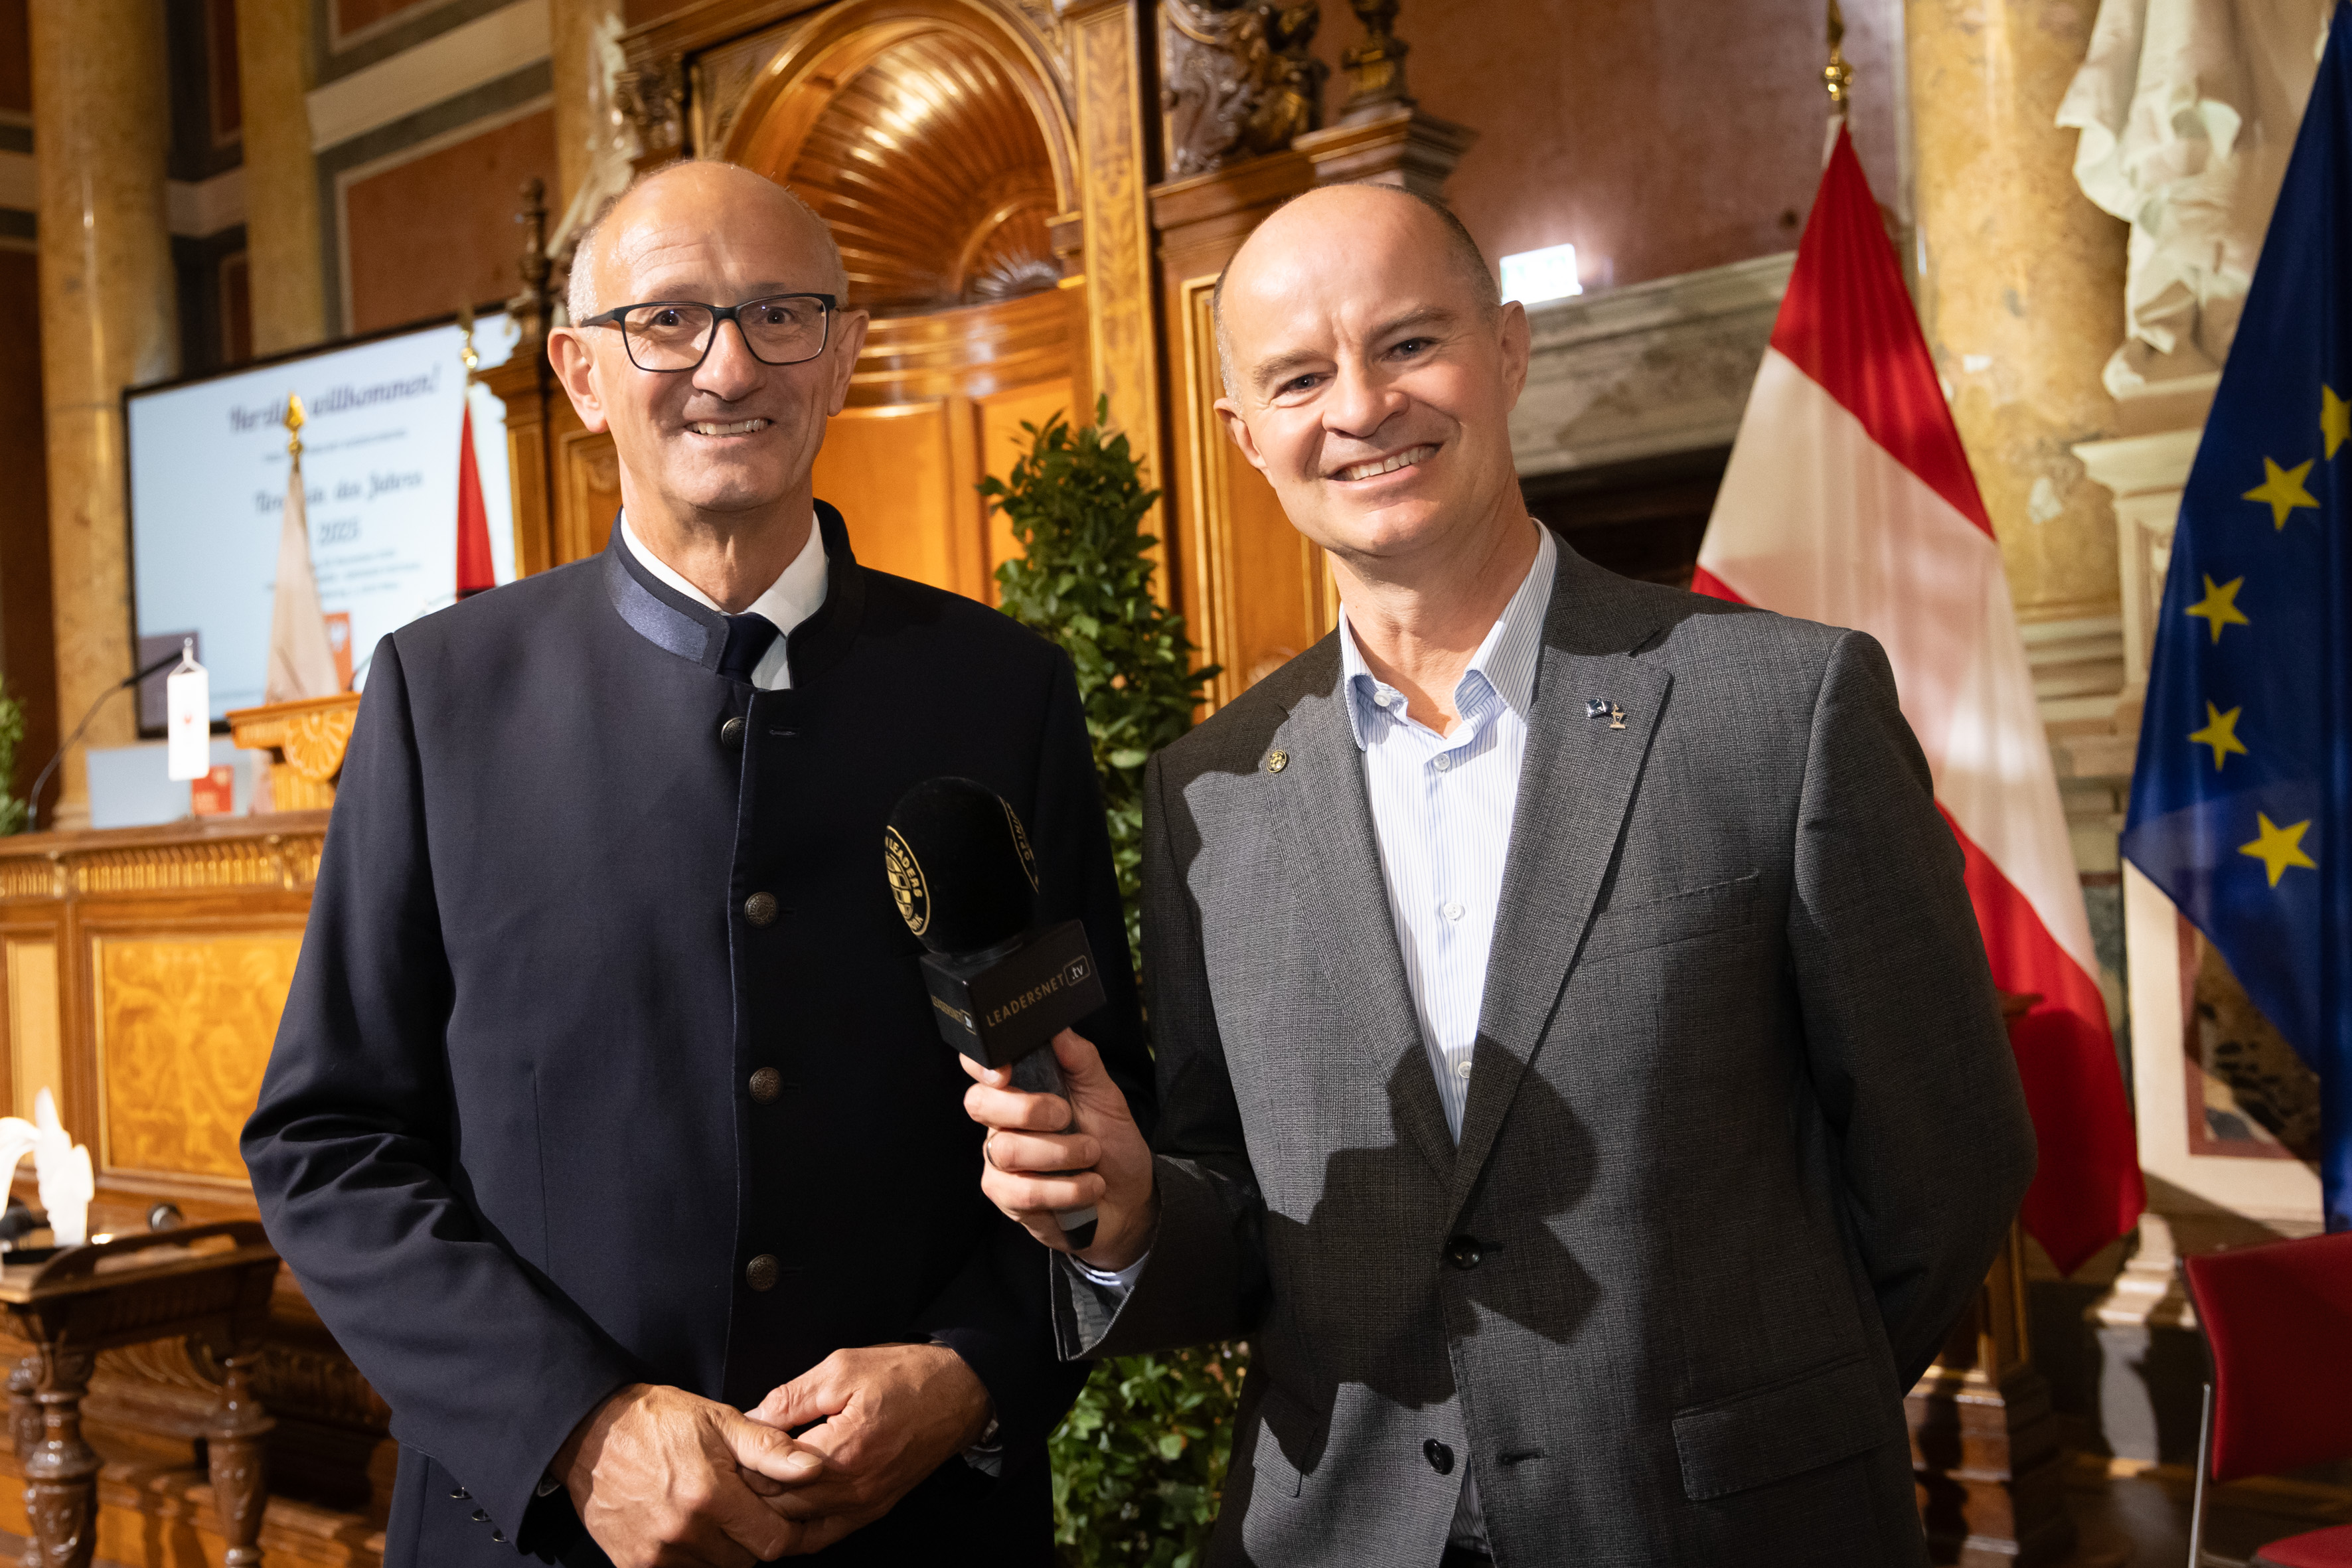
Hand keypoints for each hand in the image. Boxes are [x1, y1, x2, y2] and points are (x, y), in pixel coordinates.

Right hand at [554, 1381, 825, 1566]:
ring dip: (720, 1549)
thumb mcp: (721, 1421)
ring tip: (708, 1511)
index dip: (782, 1528)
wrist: (593, 1433)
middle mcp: (684, 1532)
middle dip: (750, 1537)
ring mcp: (656, 1554)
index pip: (772, 1541)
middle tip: (737, 1506)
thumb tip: (813, 1469)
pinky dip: (689, 1557)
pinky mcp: (633, 1566)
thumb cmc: (659, 1422)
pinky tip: (683, 1527)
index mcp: (710, 1496)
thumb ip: (769, 1449)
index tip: (776, 1512)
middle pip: (744, 1561)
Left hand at [746, 1344, 992, 1546]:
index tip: (730, 1445)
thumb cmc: (904, 1375)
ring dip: (770, 1508)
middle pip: (778, 1506)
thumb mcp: (841, 1368)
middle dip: (750, 1488)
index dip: (742, 1461)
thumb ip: (791, 1398)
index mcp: (842, 1450)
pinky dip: (797, 1529)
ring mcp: (864, 1505)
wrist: (960, 1393)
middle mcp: (853, 1489)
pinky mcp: (873, 1510)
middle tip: (732, 1467)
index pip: (769, 1473)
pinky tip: (781, 1513)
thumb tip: (750, 1420)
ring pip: (796, 1525)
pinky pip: (823, 1536)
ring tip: (752, 1484)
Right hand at [961, 1028, 1156, 1270]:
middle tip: (1066, 1116)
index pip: (981, 1067)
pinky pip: (1022, 1193)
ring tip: (1091, 1154)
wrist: (1129, 1197)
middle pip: (979, 1104)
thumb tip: (1058, 1028)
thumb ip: (1080, 1060)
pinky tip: (1089, 1186)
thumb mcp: (1104, 1095)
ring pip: (1005, 1150)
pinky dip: (1065, 1189)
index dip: (982, 1064)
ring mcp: (999, 1162)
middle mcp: (1000, 1123)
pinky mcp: (1008, 1200)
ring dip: (1060, 1153)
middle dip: (1028, 1109)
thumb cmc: (1110, 1141)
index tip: (1006, 1072)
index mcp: (1018, 1090)